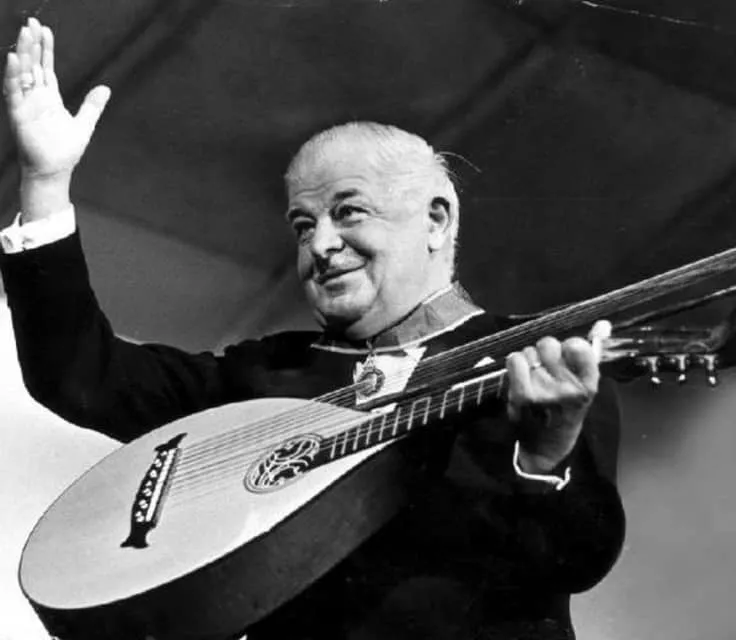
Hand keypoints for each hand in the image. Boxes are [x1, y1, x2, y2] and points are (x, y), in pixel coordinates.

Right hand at [3, 18, 109, 200]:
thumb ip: (92, 105)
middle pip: (32, 65)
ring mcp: (25, 104)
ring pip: (22, 73)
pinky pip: (13, 91)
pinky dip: (13, 75)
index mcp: (49, 98)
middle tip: (31, 23)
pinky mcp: (19, 114)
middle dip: (32, 44)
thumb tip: (105, 88)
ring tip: (24, 34)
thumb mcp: (84, 123)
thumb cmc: (65, 150)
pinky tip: (14, 59)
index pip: (45, 67)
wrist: (54, 170)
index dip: (45, 49)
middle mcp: (35, 97)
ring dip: (23, 54)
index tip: (44, 30)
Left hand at [505, 320, 610, 472]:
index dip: (567, 346)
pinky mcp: (522, 395)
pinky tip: (520, 378)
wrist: (545, 446)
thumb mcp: (584, 385)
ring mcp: (544, 392)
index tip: (565, 357)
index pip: (578, 345)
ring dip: (528, 360)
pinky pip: (515, 360)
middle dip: (544, 353)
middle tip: (545, 370)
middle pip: (549, 344)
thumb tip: (603, 324)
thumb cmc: (565, 411)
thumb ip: (592, 352)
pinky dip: (515, 365)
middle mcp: (568, 388)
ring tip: (533, 378)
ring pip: (529, 351)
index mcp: (588, 385)